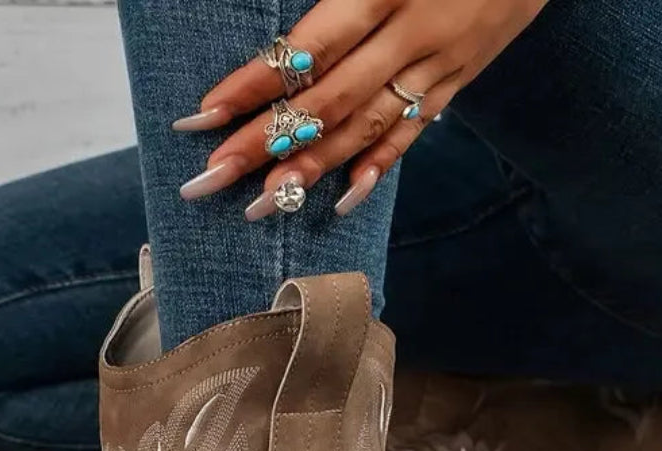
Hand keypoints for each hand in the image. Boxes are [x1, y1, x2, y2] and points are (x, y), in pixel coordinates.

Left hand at [174, 0, 547, 216]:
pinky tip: (342, 201)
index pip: (309, 48)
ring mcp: (438, 64)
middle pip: (328, 101)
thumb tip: (285, 42)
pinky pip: (415, 132)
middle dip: (265, 144)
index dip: (255, 84)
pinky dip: (379, 168)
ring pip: (367, 127)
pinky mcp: (458, 80)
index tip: (203, 118)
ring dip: (312, 170)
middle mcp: (412, 33)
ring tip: (260, 205)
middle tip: (210, 181)